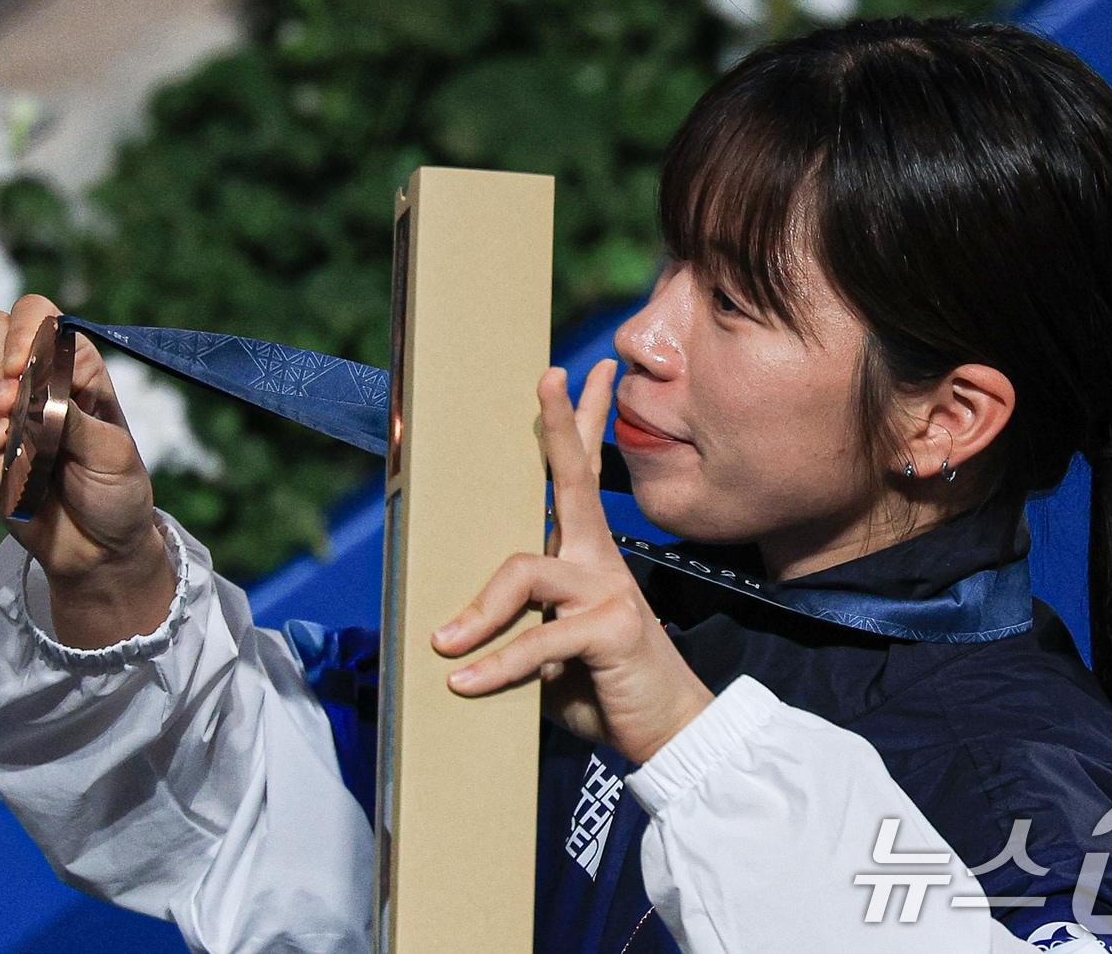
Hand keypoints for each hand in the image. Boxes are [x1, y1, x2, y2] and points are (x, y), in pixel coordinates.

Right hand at [0, 294, 160, 586]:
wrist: (98, 549)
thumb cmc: (118, 492)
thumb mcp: (112, 454)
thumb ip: (72, 420)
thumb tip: (31, 394)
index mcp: (78, 369)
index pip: (39, 317)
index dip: (22, 333)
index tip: (19, 370)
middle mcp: (38, 380)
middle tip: (12, 407)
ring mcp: (6, 411)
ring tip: (7, 441)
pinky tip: (14, 476)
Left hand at [430, 360, 715, 765]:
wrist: (666, 733)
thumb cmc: (602, 687)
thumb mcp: (547, 651)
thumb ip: (515, 629)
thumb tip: (449, 636)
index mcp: (586, 556)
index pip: (577, 479)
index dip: (573, 426)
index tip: (562, 377)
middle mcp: (599, 560)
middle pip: (575, 480)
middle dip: (561, 427)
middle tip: (549, 377)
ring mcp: (609, 589)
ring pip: (526, 571)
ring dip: (480, 611)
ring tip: (445, 644)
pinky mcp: (613, 628)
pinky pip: (537, 640)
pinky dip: (496, 666)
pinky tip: (466, 684)